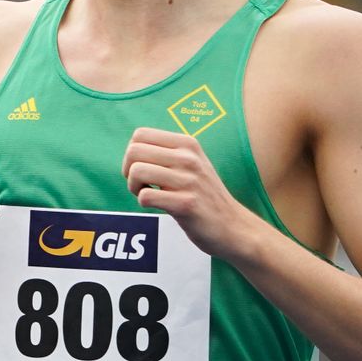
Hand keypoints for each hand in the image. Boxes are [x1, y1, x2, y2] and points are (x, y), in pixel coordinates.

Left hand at [121, 127, 256, 257]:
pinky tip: (159, 206)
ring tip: (150, 194)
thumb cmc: (203, 194)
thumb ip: (166, 153)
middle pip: (133, 151)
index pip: (140, 135)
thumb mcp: (191, 164)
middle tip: (143, 184)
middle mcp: (189, 158)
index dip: (132, 154)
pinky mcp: (186, 204)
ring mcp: (189, 180)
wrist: (233, 225)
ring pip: (136, 171)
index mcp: (187, 144)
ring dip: (135, 187)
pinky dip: (144, 203)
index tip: (144, 169)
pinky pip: (146, 196)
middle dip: (128, 171)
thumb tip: (131, 150)